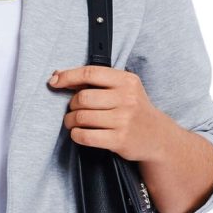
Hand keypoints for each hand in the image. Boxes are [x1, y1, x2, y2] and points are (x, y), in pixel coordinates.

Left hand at [47, 64, 166, 162]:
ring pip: (82, 117)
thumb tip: (59, 76)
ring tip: (73, 122)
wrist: (157, 136)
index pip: (90, 73)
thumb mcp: (124, 89)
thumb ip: (98, 82)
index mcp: (126, 80)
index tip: (54, 81)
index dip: (68, 76)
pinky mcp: (119, 140)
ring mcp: (123, 120)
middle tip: (72, 110)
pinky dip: (76, 135)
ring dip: (71, 121)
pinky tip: (79, 133)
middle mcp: (126, 98)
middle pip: (82, 97)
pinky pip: (86, 136)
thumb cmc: (134, 110)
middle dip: (71, 105)